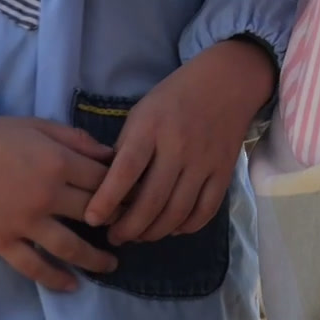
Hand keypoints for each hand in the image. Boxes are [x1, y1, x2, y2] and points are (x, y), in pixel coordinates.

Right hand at [0, 116, 117, 292]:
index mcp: (58, 162)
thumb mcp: (39, 125)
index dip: (122, 188)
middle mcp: (46, 195)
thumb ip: (76, 139)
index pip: (103, 180)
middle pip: (94, 213)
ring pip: (70, 247)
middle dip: (114, 221)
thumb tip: (109, 154)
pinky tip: (72, 286)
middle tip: (126, 227)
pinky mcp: (3, 241)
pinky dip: (55, 279)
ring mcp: (24, 222)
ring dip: (96, 259)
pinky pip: (33, 267)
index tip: (133, 196)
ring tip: (111, 264)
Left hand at [86, 38, 273, 244]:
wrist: (228, 82)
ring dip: (155, 232)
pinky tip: (173, 228)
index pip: (125, 171)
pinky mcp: (224, 171)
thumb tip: (110, 187)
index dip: (106, 200)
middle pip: (151, 200)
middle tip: (115, 237)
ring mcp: (204, 161)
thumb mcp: (142, 111)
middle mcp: (178, 146)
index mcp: (151, 127)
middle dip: (129, 227)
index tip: (92, 220)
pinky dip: (187, 226)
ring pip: (177, 211)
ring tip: (139, 236)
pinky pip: (206, 210)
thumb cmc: (176, 95)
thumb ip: (127, 147)